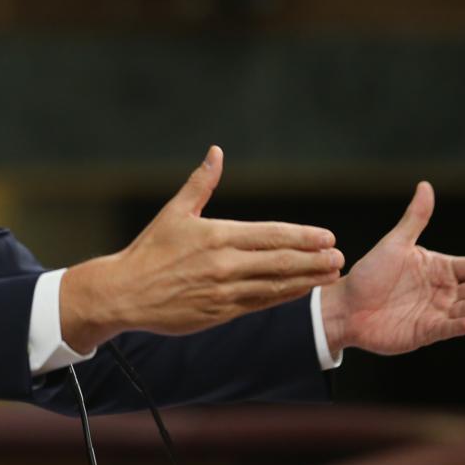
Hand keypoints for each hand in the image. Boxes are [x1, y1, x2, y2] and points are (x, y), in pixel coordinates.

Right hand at [61, 146, 343, 351]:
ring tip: (331, 273)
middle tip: (339, 255)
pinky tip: (302, 291)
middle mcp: (223, 264)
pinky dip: (284, 297)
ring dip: (306, 279)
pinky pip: (260, 304)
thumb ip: (202, 183)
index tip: (326, 236)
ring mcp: (223, 291)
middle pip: (279, 261)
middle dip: (313, 259)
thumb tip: (216, 151)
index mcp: (215, 235)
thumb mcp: (174, 212)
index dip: (302, 236)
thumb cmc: (150, 250)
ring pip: (274, 285)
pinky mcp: (219, 313)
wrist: (124, 292)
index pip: (269, 235)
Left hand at [320, 182, 464, 355]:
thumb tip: (425, 185)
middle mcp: (441, 291)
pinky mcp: (426, 332)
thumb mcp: (395, 244)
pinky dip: (458, 326)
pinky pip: (446, 328)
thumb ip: (414, 219)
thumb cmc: (369, 273)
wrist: (345, 306)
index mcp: (437, 268)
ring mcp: (435, 312)